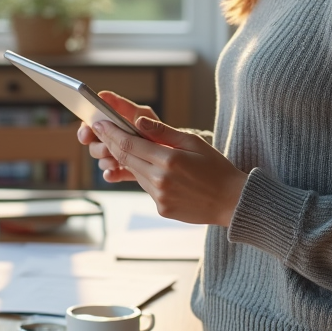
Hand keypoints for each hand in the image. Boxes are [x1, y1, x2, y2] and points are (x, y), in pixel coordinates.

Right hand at [76, 92, 156, 183]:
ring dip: (105, 158)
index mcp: (113, 122)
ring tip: (115, 158)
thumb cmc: (161, 128)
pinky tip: (112, 173)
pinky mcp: (125, 171)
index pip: (92, 122)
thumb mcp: (146, 114)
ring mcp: (117, 155)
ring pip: (101, 158)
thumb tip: (115, 103)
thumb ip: (130, 108)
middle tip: (105, 146)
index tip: (89, 128)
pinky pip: (112, 174)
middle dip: (96, 143)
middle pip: (92, 141)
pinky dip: (111, 174)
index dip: (85, 126)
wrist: (177, 152)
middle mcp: (113, 139)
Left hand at [90, 113, 247, 227]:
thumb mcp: (194, 142)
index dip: (111, 133)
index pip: (129, 144)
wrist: (232, 201)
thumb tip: (138, 121)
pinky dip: (145, 175)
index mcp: (169, 160)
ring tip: (124, 145)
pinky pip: (146, 187)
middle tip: (100, 130)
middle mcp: (161, 180)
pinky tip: (153, 168)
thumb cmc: (216, 168)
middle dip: (110, 143)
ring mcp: (160, 197)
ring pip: (134, 173)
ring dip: (127, 159)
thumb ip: (164, 132)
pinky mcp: (161, 209)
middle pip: (125, 158)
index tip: (99, 123)